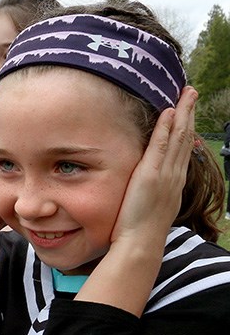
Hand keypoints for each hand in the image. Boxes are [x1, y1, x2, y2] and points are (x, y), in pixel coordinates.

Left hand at [111, 87, 197, 246]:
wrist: (141, 242)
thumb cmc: (141, 228)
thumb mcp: (151, 203)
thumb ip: (154, 188)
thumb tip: (150, 181)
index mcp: (174, 180)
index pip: (183, 147)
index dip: (187, 126)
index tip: (188, 110)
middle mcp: (174, 174)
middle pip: (185, 137)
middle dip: (189, 113)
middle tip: (192, 92)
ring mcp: (165, 174)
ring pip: (178, 138)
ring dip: (182, 113)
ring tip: (186, 94)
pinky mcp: (151, 175)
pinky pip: (160, 147)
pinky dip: (165, 129)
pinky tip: (168, 113)